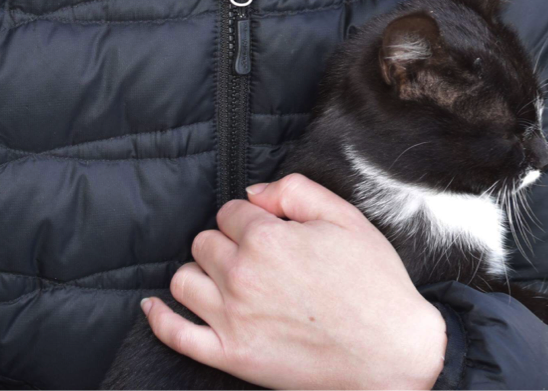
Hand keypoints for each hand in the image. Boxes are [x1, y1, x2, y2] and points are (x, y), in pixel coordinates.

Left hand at [140, 172, 446, 390]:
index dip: (252, 219)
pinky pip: (175, 334)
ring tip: (228, 281)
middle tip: (259, 258)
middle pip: (205, 243)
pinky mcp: (230, 356)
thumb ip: (296, 191)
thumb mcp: (346, 219)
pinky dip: (159, 318)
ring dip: (201, 275)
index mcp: (267, 238)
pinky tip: (154, 306)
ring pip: (184, 281)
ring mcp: (231, 319)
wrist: (393, 355)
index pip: (230, 212)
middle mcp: (241, 276)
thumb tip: (253, 192)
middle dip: (227, 244)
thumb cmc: (375, 286)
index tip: (271, 231)